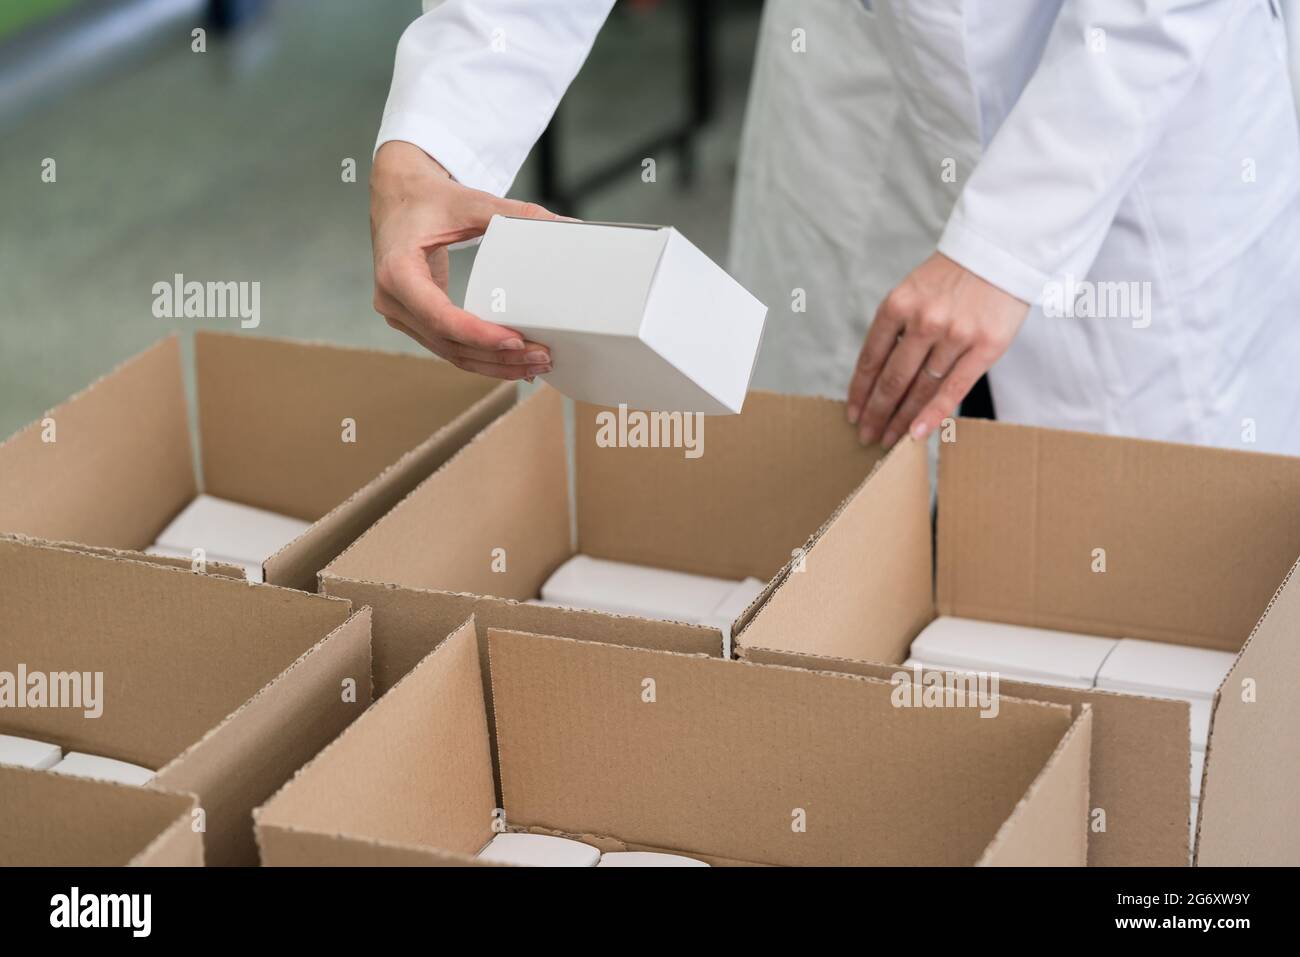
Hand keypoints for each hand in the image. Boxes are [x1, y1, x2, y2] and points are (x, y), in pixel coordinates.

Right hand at [370, 140, 556, 379]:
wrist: (397, 197)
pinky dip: (480, 356)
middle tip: (540, 357)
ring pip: (450, 353)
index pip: (440, 316)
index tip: (515, 341)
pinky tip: (511, 361)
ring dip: (493, 363)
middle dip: (497, 356)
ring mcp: (401, 314)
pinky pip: (448, 346)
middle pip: (450, 343)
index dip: (478, 335)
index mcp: (398, 271)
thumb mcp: (470, 202)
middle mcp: (393, 300)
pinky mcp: (414, 320)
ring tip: (534, 365)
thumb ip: (515, 214)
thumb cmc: (425, 199)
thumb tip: (564, 223)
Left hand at [846, 252, 1028, 447]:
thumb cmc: (953, 277)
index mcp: (898, 304)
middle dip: (875, 413)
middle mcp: (923, 321)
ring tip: (888, 441)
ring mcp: (955, 335)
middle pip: (892, 379)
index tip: (852, 414)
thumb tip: (878, 375)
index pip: (870, 359)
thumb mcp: (913, 291)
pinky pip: (953, 389)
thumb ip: (896, 328)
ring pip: (920, 389)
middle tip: (865, 436)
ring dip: (900, 420)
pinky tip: (915, 434)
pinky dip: (932, 415)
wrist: (1001, 252)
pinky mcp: (985, 347)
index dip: (859, 391)